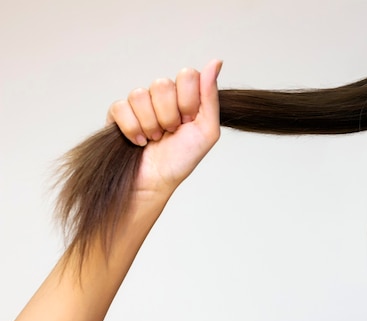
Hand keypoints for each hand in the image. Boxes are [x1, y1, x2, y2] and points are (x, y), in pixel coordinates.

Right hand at [107, 60, 222, 194]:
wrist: (156, 181)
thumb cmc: (182, 159)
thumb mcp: (207, 130)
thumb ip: (210, 96)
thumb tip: (216, 61)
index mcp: (185, 96)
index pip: (187, 75)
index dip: (187, 101)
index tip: (188, 121)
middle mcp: (163, 95)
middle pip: (162, 84)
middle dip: (169, 115)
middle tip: (171, 132)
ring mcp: (140, 103)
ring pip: (140, 95)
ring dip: (150, 125)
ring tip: (156, 139)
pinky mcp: (118, 112)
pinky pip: (121, 107)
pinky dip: (132, 129)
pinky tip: (139, 141)